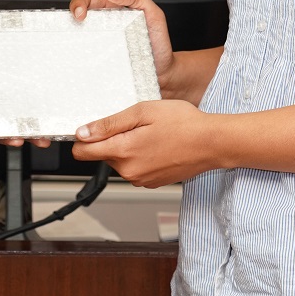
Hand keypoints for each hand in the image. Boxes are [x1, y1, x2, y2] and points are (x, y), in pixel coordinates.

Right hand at [70, 0, 173, 81]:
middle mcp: (100, 25)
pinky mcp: (97, 62)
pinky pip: (82, 58)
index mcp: (110, 10)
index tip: (82, 12)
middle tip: (78, 19)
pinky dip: (77, 57)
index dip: (80, 1)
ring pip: (74, 35)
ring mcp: (97, 44)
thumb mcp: (153, 13)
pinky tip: (81, 60)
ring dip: (70, 34)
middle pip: (76, 12)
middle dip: (73, 10)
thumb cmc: (156, 41)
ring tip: (75, 39)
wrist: (162, 71)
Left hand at [71, 100, 211, 187]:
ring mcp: (141, 180)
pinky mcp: (151, 182)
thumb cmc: (182, 123)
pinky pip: (135, 168)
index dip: (83, 137)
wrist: (212, 143)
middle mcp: (129, 171)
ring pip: (119, 161)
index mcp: (123, 151)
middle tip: (136, 124)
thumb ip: (109, 124)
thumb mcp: (142, 112)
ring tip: (150, 133)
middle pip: (102, 155)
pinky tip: (157, 144)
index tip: (91, 127)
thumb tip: (82, 133)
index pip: (82, 152)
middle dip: (112, 139)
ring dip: (127, 147)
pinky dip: (140, 156)